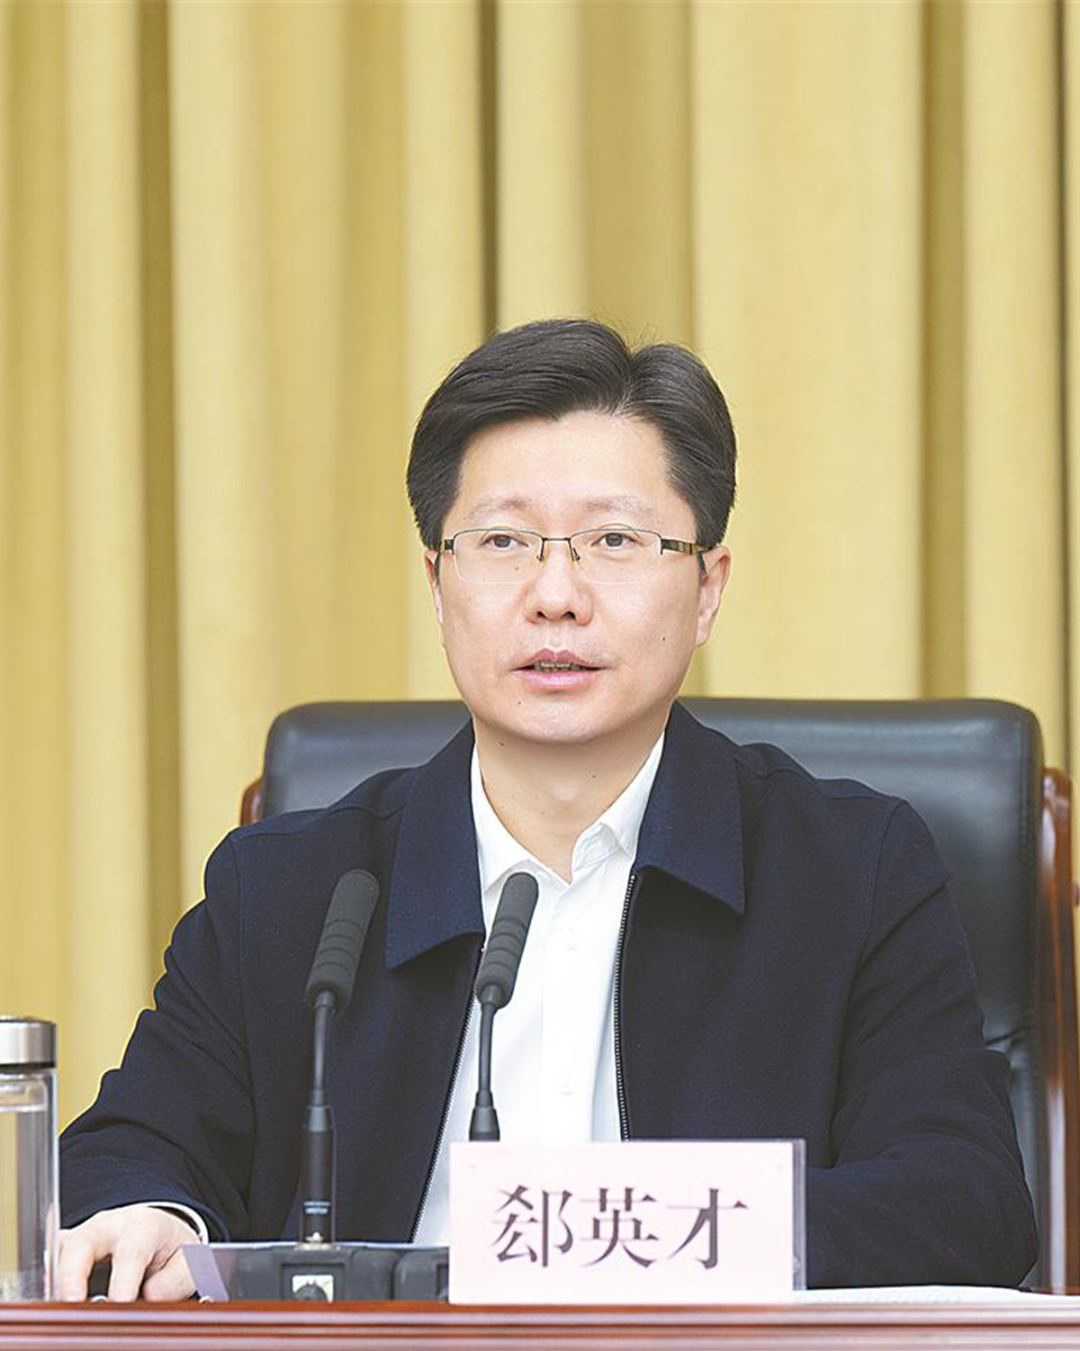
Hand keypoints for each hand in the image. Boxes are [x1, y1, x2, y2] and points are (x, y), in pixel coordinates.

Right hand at [57, 1205, 197, 1300]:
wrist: (158, 1229)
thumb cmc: (171, 1249)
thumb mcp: (189, 1261)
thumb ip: (175, 1280)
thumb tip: (150, 1296)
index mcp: (143, 1226)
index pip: (131, 1251)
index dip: (123, 1279)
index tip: (119, 1302)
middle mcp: (108, 1226)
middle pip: (82, 1244)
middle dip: (73, 1274)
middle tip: (72, 1303)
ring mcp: (83, 1235)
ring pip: (59, 1252)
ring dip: (56, 1281)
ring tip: (59, 1310)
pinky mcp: (66, 1248)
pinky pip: (49, 1260)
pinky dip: (47, 1280)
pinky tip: (50, 1302)